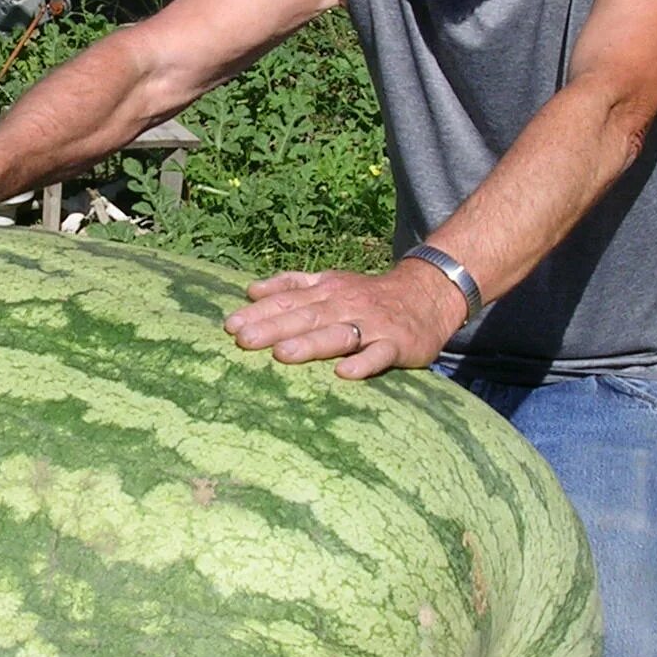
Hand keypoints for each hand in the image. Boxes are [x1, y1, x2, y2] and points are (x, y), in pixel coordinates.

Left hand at [222, 261, 469, 379]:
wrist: (427, 294)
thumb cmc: (367, 295)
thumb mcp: (330, 282)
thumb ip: (292, 285)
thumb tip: (250, 290)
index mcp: (326, 291)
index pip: (288, 300)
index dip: (259, 312)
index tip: (229, 326)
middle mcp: (345, 305)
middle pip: (306, 317)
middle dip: (274, 328)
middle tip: (244, 340)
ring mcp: (372, 325)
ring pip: (338, 334)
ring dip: (310, 344)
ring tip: (283, 355)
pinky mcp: (397, 344)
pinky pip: (379, 355)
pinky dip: (364, 363)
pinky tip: (345, 374)